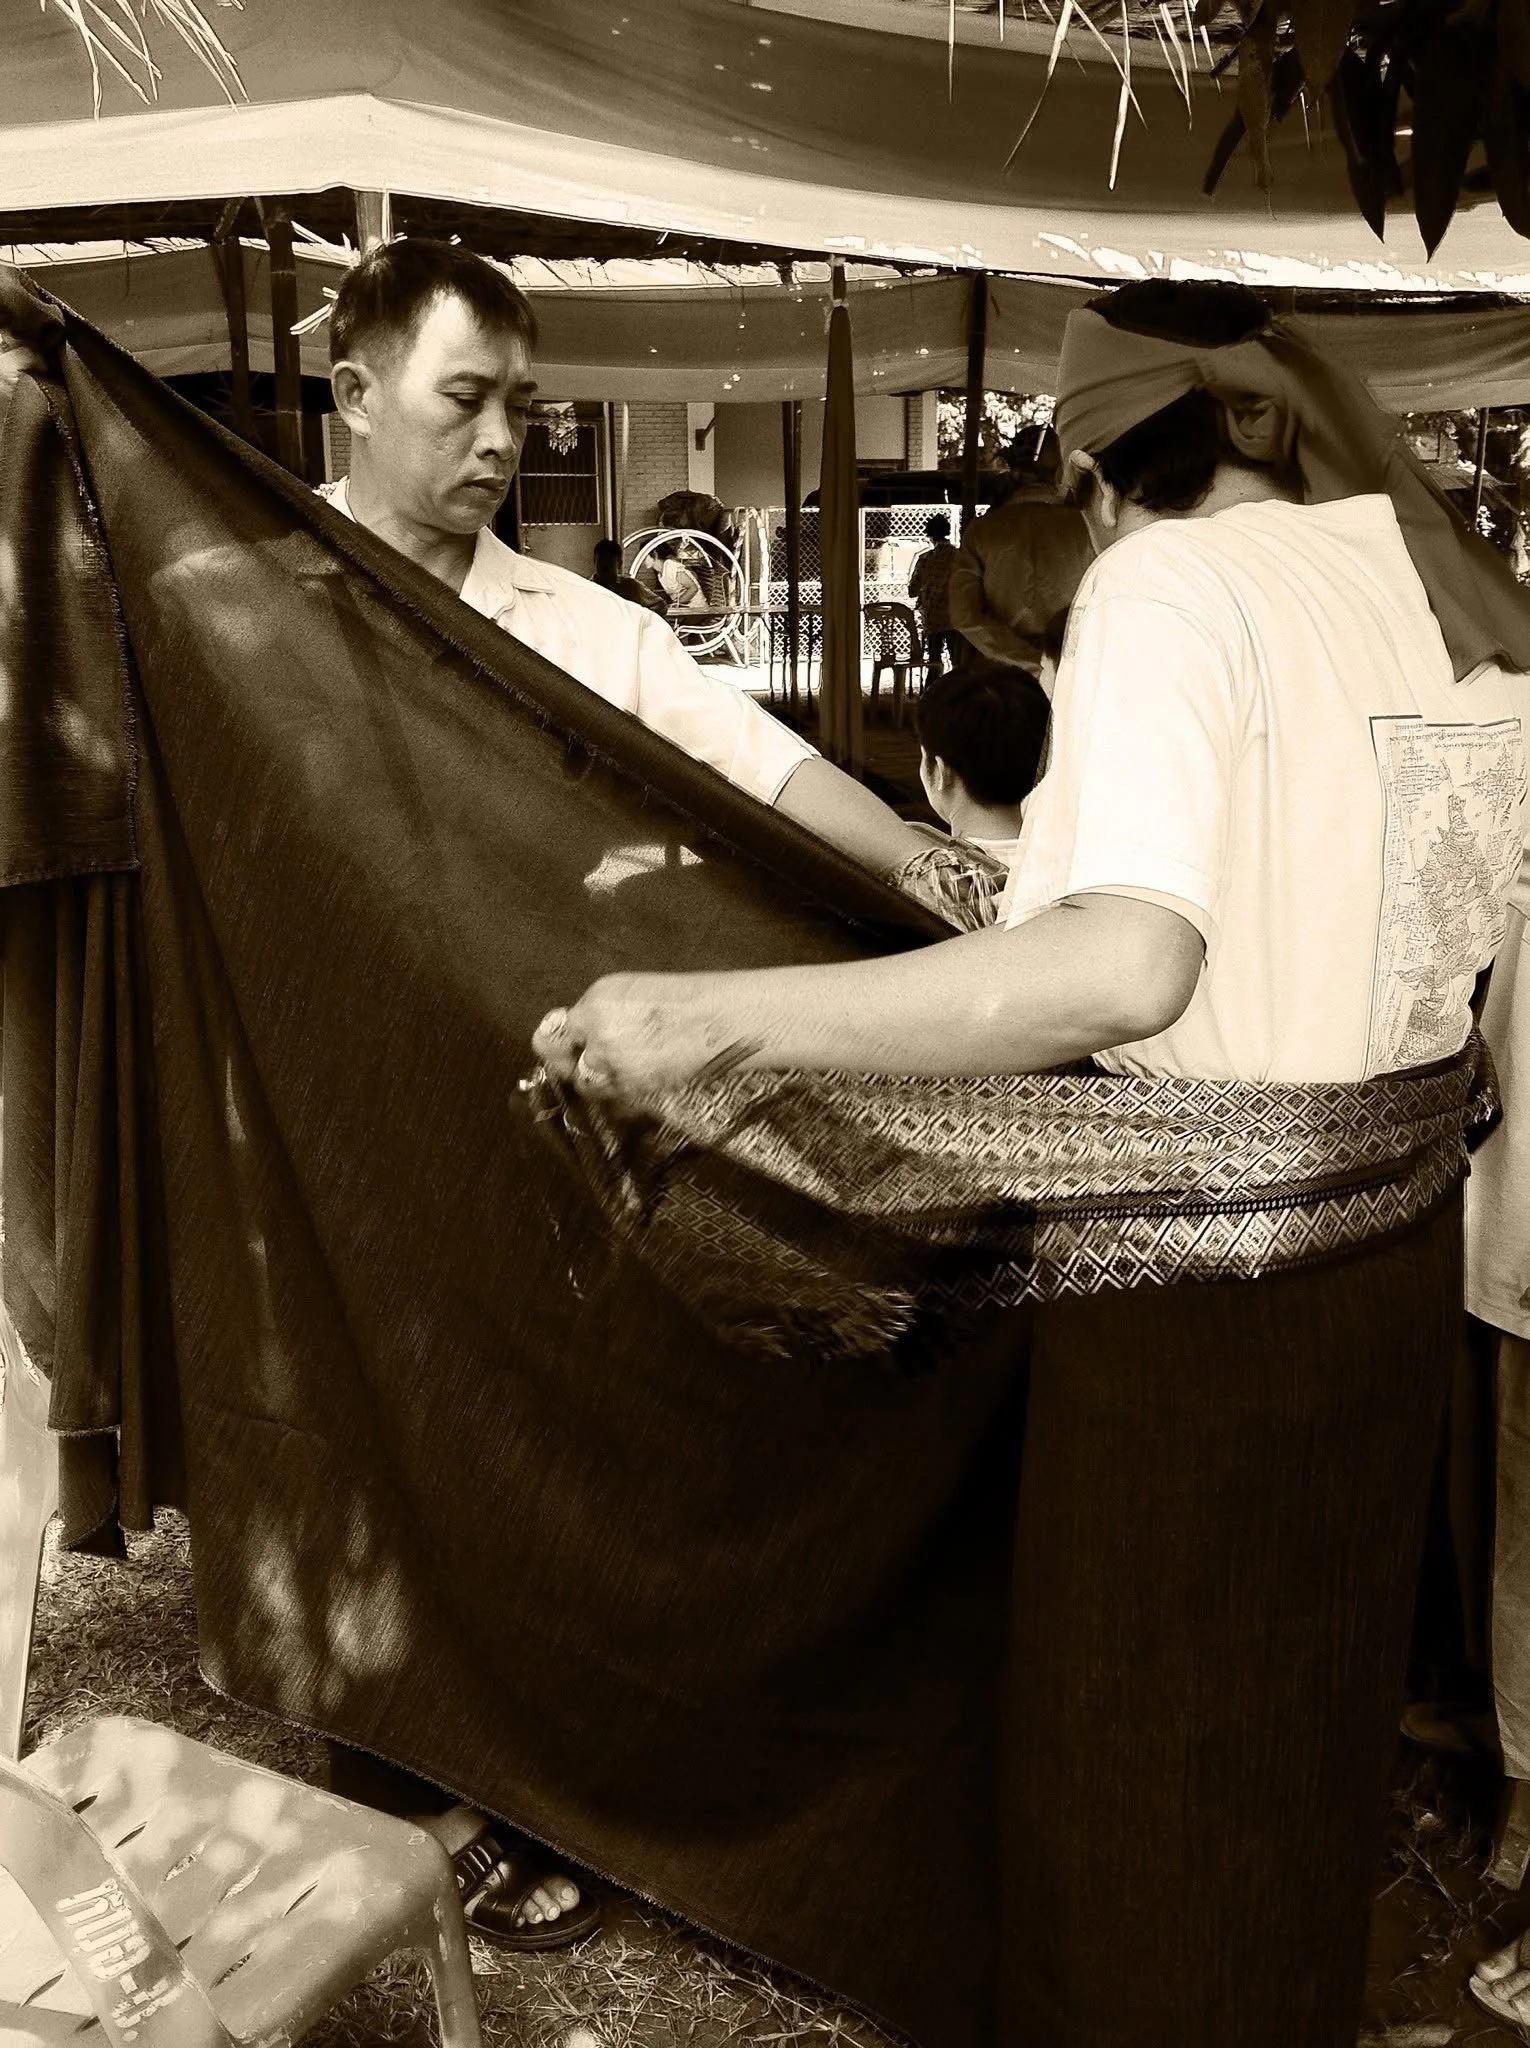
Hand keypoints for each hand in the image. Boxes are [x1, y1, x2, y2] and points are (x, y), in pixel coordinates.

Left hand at [532, 974, 757, 1104]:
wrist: (716, 1022)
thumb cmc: (684, 1002)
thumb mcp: (633, 992)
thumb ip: (600, 1011)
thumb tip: (574, 1030)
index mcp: (597, 1000)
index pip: (563, 1028)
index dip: (568, 1038)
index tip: (570, 1044)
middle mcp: (597, 1029)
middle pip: (563, 1058)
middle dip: (573, 1062)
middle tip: (592, 1061)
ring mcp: (612, 1060)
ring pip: (585, 1081)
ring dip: (596, 1078)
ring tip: (622, 1068)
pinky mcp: (629, 1085)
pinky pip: (609, 1095)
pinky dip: (616, 1091)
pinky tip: (635, 1076)